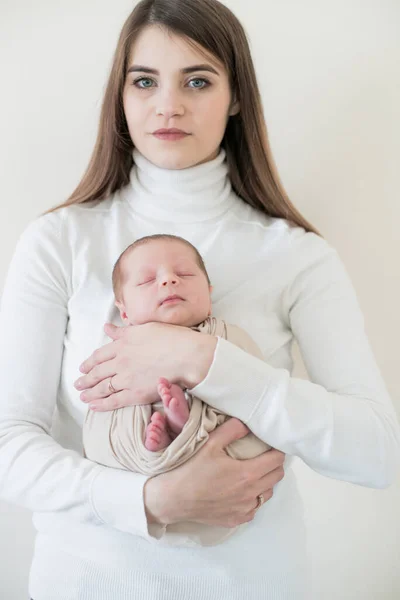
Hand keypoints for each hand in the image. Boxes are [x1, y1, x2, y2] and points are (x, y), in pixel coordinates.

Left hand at [74, 321, 216, 410]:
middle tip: (78, 384)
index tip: (83, 368)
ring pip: (102, 387)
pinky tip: (93, 407)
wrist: (187, 356)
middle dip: (85, 379)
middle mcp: (120, 361)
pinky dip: (102, 405)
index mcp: (122, 343)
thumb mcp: (144, 328)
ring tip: (83, 396)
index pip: (99, 355)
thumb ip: (123, 331)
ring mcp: (126, 378)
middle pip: (97, 372)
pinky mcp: (135, 394)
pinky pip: (114, 401)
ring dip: (90, 393)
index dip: (89, 363)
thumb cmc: (172, 338)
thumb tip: (107, 327)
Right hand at [144, 418, 284, 527]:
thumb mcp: (210, 443)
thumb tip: (247, 424)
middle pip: (277, 476)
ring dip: (264, 482)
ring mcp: (244, 509)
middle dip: (274, 464)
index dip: (277, 450)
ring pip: (267, 493)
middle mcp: (250, 494)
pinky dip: (252, 498)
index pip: (276, 460)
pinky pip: (254, 508)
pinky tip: (239, 490)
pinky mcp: (236, 520)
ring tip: (251, 472)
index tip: (272, 445)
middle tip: (263, 456)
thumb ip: (232, 430)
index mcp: (247, 473)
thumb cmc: (191, 469)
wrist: (173, 499)